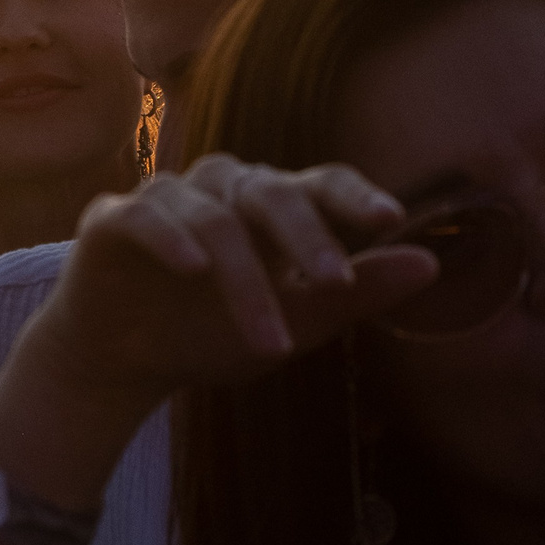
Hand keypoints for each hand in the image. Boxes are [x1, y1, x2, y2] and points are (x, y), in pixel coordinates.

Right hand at [15, 154, 437, 415]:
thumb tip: (431, 264)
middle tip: (333, 285)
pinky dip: (172, 239)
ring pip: (214, 218)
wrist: (124, 362)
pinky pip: (147, 215)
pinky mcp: (113, 217)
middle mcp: (220, 189)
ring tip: (271, 347)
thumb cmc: (212, 333)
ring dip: (245, 283)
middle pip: (270, 191)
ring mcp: (165, 198)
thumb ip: (355, 294)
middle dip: (305, 238)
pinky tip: (192, 269)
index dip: (353, 195)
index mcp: (269, 206)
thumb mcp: (295, 324)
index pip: (318, 182)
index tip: (390, 219)